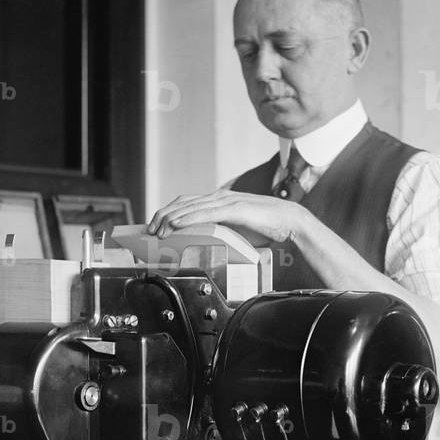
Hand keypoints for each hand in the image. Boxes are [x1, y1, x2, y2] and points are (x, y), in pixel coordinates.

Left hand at [147, 190, 304, 244]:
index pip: (188, 202)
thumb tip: (208, 243)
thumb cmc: (267, 227)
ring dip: (171, 218)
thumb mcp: (238, 230)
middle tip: (150, 228)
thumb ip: (222, 231)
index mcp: (220, 200)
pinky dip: (187, 219)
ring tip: (158, 229)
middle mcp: (220, 197)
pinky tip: (176, 225)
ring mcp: (226, 201)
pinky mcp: (233, 209)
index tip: (157, 224)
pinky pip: (205, 213)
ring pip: (190, 207)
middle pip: (183, 202)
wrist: (289, 221)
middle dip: (163, 215)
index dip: (170, 212)